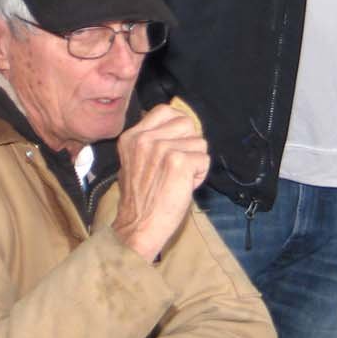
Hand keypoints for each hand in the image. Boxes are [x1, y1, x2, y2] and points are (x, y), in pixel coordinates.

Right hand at [112, 102, 208, 262]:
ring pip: (199, 141)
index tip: (178, 143)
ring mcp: (162, 148)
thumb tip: (177, 126)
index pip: (165, 110)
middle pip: (186, 123)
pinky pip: (204, 159)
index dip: (178, 126)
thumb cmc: (140, 200)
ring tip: (178, 179)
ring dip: (195, 161)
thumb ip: (149, 142)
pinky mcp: (179, 162)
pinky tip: (184, 187)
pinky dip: (199, 175)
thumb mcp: (133, 162)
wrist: (138, 226)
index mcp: (132, 137)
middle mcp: (145, 139)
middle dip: (189, 144)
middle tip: (177, 166)